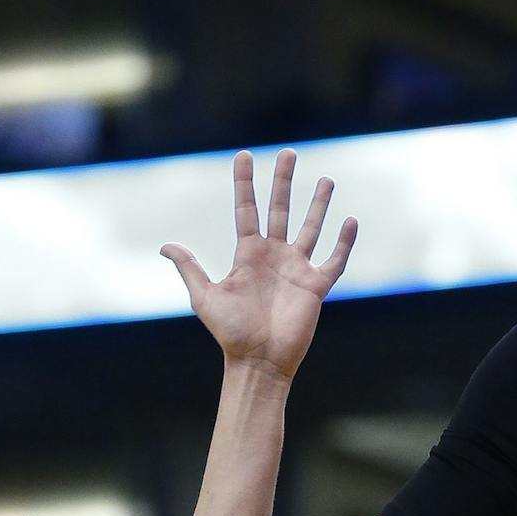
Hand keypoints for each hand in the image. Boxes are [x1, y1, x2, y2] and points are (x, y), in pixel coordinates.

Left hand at [161, 149, 357, 382]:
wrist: (258, 362)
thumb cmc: (230, 333)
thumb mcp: (205, 298)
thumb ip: (190, 268)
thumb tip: (166, 245)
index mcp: (248, 254)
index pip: (246, 210)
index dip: (244, 183)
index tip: (244, 155)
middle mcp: (273, 256)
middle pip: (280, 209)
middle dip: (283, 181)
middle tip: (288, 153)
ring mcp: (296, 269)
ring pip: (310, 228)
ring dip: (318, 204)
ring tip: (325, 179)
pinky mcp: (316, 286)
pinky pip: (334, 260)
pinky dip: (344, 242)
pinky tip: (351, 221)